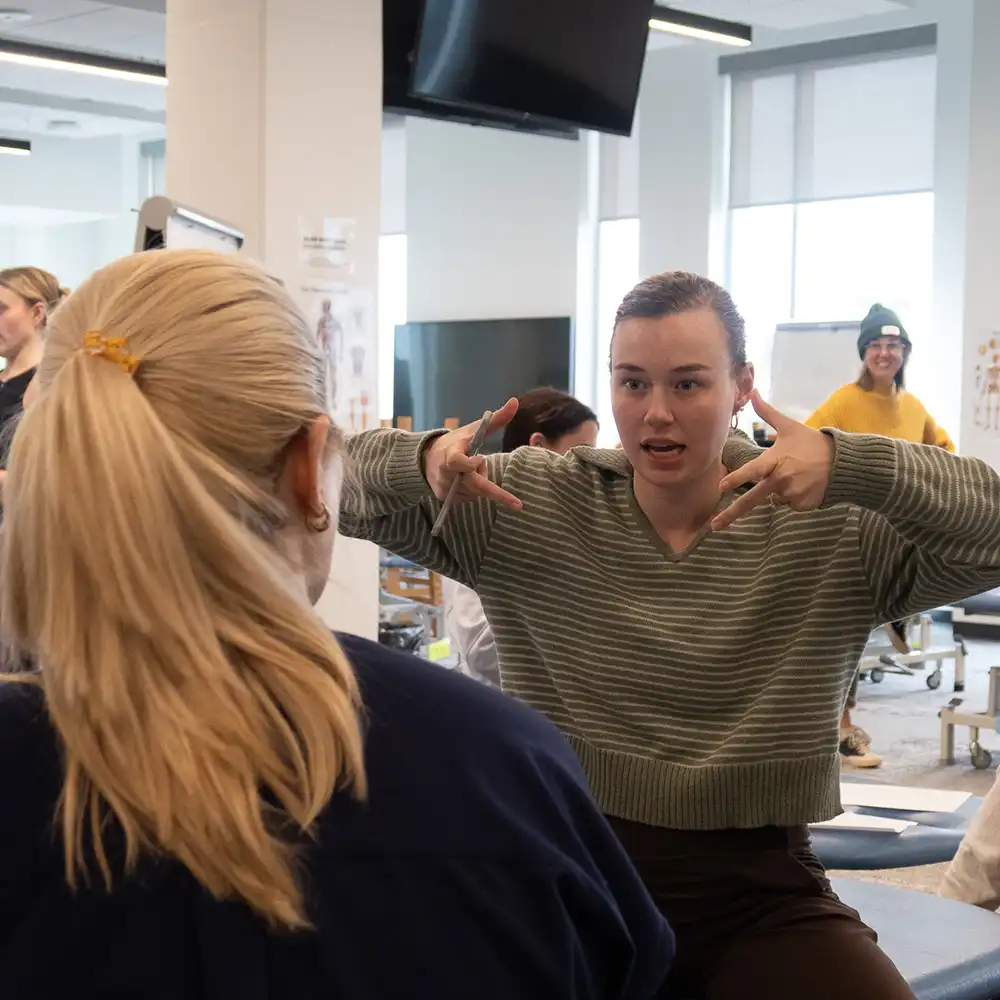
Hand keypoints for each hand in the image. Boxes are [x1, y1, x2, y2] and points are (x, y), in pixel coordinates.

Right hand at [423, 399, 522, 511]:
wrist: (426, 458)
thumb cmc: (456, 442)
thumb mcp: (474, 429)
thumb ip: (496, 418)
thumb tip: (515, 401)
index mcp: (450, 453)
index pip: (457, 461)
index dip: (470, 464)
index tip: (481, 458)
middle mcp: (445, 472)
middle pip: (474, 485)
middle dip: (497, 494)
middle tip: (518, 505)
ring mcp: (444, 486)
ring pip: (475, 491)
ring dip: (481, 482)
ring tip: (472, 469)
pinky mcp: (444, 497)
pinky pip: (469, 498)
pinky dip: (474, 491)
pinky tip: (467, 480)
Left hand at [712, 391, 833, 529]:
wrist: (844, 463)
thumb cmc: (813, 443)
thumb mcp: (790, 427)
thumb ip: (768, 413)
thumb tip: (754, 392)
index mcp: (776, 460)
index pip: (753, 470)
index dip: (737, 478)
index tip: (721, 486)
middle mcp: (782, 480)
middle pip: (752, 499)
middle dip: (732, 514)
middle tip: (715, 526)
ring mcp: (792, 494)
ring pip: (772, 499)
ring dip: (777, 491)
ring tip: (795, 475)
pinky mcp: (802, 505)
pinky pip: (787, 505)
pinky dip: (791, 498)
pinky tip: (803, 485)